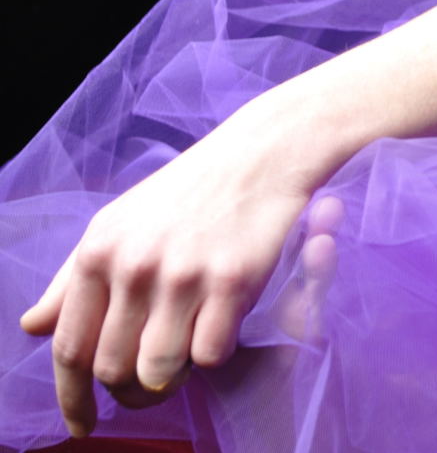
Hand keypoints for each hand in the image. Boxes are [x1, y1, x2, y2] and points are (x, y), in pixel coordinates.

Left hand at [16, 112, 322, 438]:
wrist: (262, 153)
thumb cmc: (190, 190)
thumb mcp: (119, 222)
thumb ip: (73, 278)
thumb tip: (32, 327)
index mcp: (99, 252)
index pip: (69, 347)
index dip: (71, 397)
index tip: (81, 425)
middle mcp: (135, 266)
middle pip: (113, 367)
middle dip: (129, 393)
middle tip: (148, 390)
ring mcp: (185, 274)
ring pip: (159, 370)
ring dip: (170, 380)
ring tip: (183, 363)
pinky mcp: (233, 280)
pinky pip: (210, 353)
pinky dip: (211, 354)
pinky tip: (218, 331)